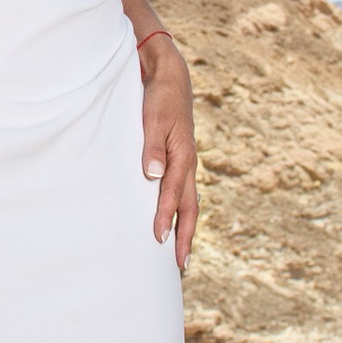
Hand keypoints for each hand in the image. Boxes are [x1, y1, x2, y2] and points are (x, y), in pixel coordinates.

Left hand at [140, 32, 196, 268]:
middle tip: (180, 266)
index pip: (174, 193)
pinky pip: (183, 192)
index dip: (166, 216)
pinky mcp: (179, 159)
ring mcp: (186, 162)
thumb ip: (151, 147)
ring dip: (185, 228)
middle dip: (184, 236)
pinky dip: (181, 211)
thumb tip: (152, 175)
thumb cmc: (159, 97)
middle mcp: (188, 163)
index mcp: (183, 155)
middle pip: (190, 207)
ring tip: (181, 255)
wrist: (170, 76)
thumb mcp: (152, 118)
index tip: (157, 238)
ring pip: (189, 202)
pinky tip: (175, 221)